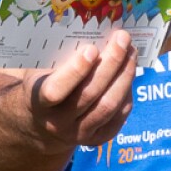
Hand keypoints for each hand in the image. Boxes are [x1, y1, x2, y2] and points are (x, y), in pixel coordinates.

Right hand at [28, 33, 135, 153]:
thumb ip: (59, 58)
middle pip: (90, 95)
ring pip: (109, 106)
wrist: (42, 122)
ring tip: (131, 52)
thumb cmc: (43, 84)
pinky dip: (127, 92)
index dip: (76, 70)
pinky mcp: (97, 139)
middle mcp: (58, 123)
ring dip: (124, 76)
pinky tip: (128, 72)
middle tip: (122, 39)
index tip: (92, 49)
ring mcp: (79, 134)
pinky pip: (118, 116)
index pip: (56, 91)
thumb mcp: (40, 71)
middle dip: (110, 64)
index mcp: (39, 103)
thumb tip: (94, 31)